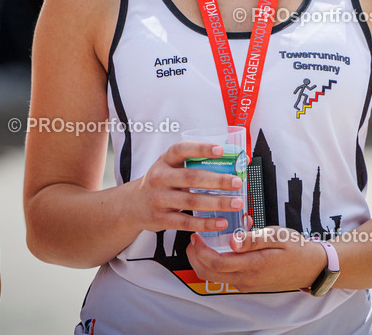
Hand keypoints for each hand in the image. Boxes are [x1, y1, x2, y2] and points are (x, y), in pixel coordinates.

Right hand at [128, 141, 244, 234]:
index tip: (221, 150)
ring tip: (236, 203)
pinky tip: (221, 222)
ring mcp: (159, 199)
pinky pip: (186, 221)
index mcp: (165, 160)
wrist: (133, 205)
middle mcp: (160, 177)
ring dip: (217, 203)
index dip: (201, 148)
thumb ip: (196, 163)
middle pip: (191, 177)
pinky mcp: (161, 218)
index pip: (182, 149)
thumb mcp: (171, 167)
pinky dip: (206, 223)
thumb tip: (232, 159)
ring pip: (192, 201)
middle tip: (237, 182)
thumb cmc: (161, 182)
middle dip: (217, 180)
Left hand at [185, 227, 328, 292]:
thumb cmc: (295, 249)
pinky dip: (216, 263)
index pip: (216, 263)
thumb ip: (253, 238)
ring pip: (214, 277)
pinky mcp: (248, 282)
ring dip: (203, 261)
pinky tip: (222, 246)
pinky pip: (225, 275)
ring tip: (204, 241)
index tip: (195, 235)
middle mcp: (246, 279)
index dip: (201, 250)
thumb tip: (232, 239)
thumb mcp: (277, 236)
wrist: (311, 267)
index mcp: (252, 266)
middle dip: (195, 257)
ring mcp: (246, 283)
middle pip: (209, 274)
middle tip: (193, 238)